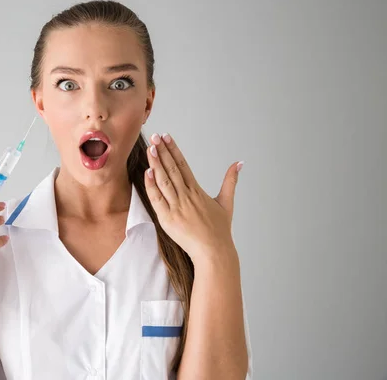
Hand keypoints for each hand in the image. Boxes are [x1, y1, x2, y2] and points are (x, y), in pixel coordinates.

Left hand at [144, 132, 242, 265]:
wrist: (214, 251)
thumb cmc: (219, 230)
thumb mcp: (226, 202)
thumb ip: (230, 181)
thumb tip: (239, 163)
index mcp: (197, 191)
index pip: (183, 165)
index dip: (174, 150)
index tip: (166, 137)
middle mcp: (187, 196)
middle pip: (172, 169)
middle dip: (162, 152)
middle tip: (155, 136)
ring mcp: (176, 207)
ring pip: (164, 181)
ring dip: (156, 164)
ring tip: (150, 149)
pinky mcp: (168, 219)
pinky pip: (157, 199)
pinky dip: (152, 186)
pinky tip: (147, 173)